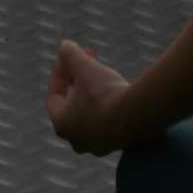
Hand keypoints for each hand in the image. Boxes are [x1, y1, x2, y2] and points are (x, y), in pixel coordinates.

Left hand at [44, 39, 135, 155]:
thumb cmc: (105, 93)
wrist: (138, 116)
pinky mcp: (119, 144)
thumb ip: (71, 54)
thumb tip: (65, 46)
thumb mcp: (85, 66)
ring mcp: (99, 146)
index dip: (61, 72)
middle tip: (89, 63)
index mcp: (62, 125)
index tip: (71, 56)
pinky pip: (109, 123)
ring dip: (94, 94)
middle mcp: (77, 140)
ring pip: (91, 115)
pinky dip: (110, 107)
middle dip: (78, 82)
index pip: (54, 96)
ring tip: (105, 76)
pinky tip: (120, 92)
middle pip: (72, 106)